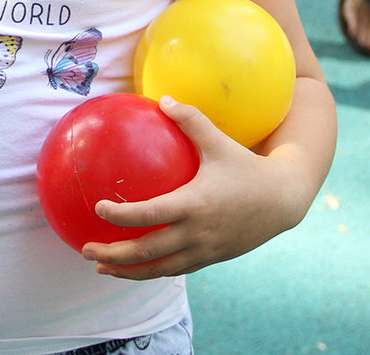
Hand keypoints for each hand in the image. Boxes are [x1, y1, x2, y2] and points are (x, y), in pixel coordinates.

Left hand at [81, 97, 312, 279]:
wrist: (282, 201)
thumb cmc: (247, 167)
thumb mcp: (220, 141)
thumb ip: (191, 119)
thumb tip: (162, 98)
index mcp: (195, 204)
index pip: (150, 214)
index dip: (122, 215)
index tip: (98, 208)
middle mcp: (197, 233)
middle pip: (148, 251)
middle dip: (114, 255)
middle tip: (86, 250)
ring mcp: (204, 250)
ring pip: (159, 268)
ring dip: (128, 271)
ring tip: (102, 267)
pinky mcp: (210, 259)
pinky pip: (175, 269)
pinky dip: (151, 271)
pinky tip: (134, 267)